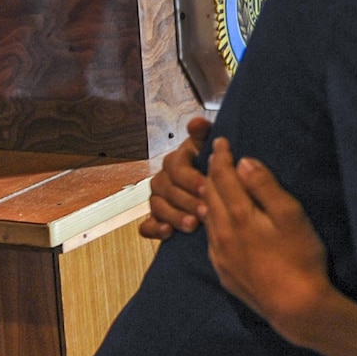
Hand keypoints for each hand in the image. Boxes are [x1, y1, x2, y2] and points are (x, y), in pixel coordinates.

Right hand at [138, 116, 211, 238]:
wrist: (208, 185)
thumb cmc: (209, 165)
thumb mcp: (209, 148)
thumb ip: (203, 135)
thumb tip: (196, 122)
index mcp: (176, 161)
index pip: (177, 168)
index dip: (191, 178)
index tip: (207, 187)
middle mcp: (164, 179)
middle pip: (168, 189)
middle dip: (187, 200)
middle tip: (204, 210)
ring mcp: (158, 199)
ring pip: (158, 207)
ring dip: (174, 216)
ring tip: (192, 224)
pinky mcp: (155, 218)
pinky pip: (147, 225)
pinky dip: (155, 229)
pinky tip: (167, 232)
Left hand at [203, 139, 330, 333]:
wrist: (294, 306)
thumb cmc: (300, 257)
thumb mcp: (291, 216)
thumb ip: (266, 187)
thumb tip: (245, 162)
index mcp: (239, 215)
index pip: (224, 177)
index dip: (222, 157)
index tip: (222, 141)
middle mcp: (223, 233)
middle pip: (210, 195)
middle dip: (211, 172)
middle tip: (216, 156)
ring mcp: (221, 255)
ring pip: (207, 217)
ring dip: (208, 196)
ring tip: (213, 184)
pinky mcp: (224, 272)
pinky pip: (211, 239)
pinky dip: (211, 222)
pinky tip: (217, 223)